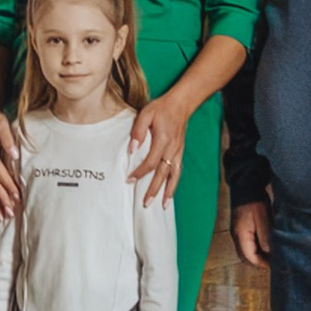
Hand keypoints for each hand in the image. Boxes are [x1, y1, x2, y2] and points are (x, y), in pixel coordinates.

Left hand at [129, 88, 194, 203]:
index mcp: (162, 140)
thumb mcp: (146, 114)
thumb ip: (138, 131)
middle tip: (145, 203)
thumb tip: (132, 149)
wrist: (181, 104)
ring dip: (167, 191)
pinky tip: (170, 193)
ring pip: (173, 176)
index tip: (129, 179)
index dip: (140, 172)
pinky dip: (175, 184)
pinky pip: (178, 171)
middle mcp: (172, 149)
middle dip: (153, 189)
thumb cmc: (161, 108)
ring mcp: (178, 152)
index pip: (150, 162)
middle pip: (162, 174)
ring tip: (162, 205)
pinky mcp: (180, 152)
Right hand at [231, 198, 272, 267]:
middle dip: (259, 262)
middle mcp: (236, 237)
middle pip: (246, 258)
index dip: (263, 264)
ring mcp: (237, 233)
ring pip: (245, 252)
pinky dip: (255, 249)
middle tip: (274, 262)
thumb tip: (270, 253)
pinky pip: (246, 244)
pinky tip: (265, 245)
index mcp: (241, 236)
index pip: (250, 258)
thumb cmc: (255, 201)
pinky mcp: (240, 228)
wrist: (246, 185)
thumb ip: (265, 237)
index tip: (275, 264)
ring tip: (271, 255)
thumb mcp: (263, 219)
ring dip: (257, 256)